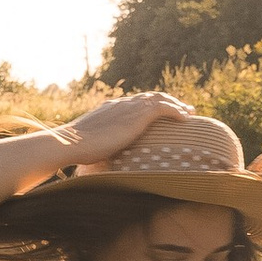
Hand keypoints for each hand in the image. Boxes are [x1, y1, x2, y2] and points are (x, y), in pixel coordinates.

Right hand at [56, 90, 196, 167]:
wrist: (72, 142)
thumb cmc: (77, 150)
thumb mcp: (93, 145)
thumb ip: (102, 147)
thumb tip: (100, 163)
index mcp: (111, 108)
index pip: (135, 102)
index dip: (150, 106)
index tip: (160, 112)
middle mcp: (121, 103)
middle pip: (150, 97)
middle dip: (168, 101)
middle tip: (182, 109)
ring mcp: (129, 107)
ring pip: (159, 99)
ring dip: (176, 105)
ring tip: (189, 112)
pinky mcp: (136, 115)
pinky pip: (162, 108)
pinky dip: (175, 111)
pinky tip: (185, 118)